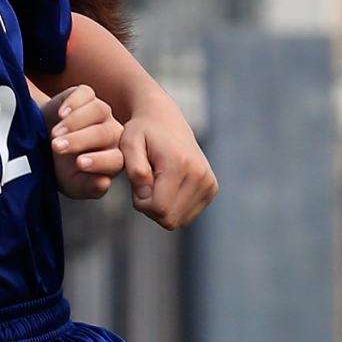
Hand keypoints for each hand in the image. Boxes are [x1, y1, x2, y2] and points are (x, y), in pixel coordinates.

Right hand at [44, 85, 124, 200]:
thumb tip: (103, 183)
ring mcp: (101, 112)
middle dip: (80, 141)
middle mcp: (112, 133)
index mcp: (115, 158)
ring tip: (54, 135)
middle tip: (56, 148)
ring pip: (98, 111)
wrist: (40, 144)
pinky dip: (74, 102)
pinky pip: (86, 94)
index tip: (79, 164)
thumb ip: (89, 188)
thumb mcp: (73, 185)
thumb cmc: (62, 168)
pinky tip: (60, 114)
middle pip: (105, 133)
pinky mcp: (87, 95)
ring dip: (75, 123)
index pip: (116, 159)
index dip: (100, 161)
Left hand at [119, 106, 216, 230]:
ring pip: (179, 221)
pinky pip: (187, 216)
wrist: (166, 120)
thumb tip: (146, 195)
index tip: (136, 185)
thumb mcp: (129, 144)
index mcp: (180, 165)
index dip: (141, 203)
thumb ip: (134, 169)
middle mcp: (200, 175)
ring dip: (161, 208)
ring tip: (155, 184)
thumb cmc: (142, 132)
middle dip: (151, 208)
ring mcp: (209, 183)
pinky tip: (167, 187)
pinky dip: (173, 207)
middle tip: (144, 185)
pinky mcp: (212, 188)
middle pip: (169, 219)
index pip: (159, 209)